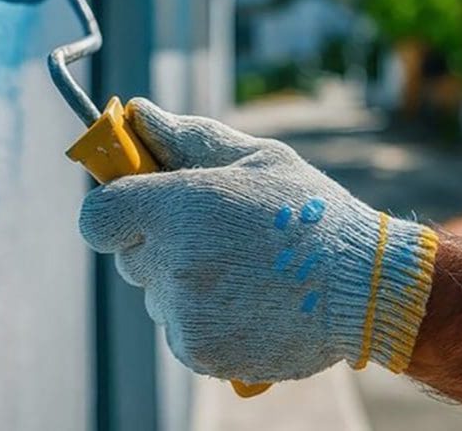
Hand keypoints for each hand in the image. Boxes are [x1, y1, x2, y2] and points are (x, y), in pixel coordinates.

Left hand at [78, 99, 438, 383]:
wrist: (364, 286)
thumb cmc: (311, 213)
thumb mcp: (255, 158)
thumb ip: (187, 137)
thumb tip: (137, 113)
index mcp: (178, 206)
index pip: (97, 217)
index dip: (116, 211)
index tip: (141, 206)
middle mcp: (171, 261)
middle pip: (130, 254)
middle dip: (161, 243)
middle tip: (218, 236)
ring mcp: (182, 311)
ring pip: (157, 295)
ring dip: (184, 283)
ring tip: (246, 271)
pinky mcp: (198, 349)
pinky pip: (179, 329)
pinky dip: (203, 319)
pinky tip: (248, 301)